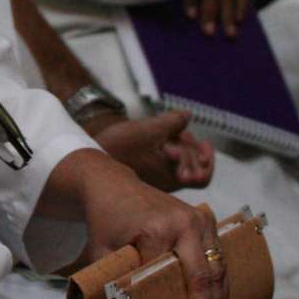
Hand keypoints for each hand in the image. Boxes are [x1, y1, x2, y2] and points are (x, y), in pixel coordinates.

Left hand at [69, 152, 227, 298]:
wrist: (112, 184)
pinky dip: (219, 281)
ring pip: (217, 266)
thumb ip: (112, 279)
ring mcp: (199, 218)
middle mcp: (184, 222)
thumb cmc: (105, 219)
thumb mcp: (101, 251)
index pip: (171, 278)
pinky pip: (218, 255)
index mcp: (156, 229)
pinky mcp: (205, 218)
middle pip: (203, 274)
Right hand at [92, 110, 217, 191]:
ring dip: (180, 147)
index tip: (203, 144)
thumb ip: (173, 122)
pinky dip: (170, 150)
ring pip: (180, 164)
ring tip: (171, 134)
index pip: (202, 178)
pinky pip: (169, 164)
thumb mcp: (149, 128)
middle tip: (181, 134)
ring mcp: (158, 179)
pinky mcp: (149, 173)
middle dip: (190, 148)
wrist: (91, 156)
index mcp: (171, 177)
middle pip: (193, 168)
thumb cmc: (120, 145)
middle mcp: (167, 183)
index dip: (207, 162)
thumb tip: (187, 114)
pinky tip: (163, 139)